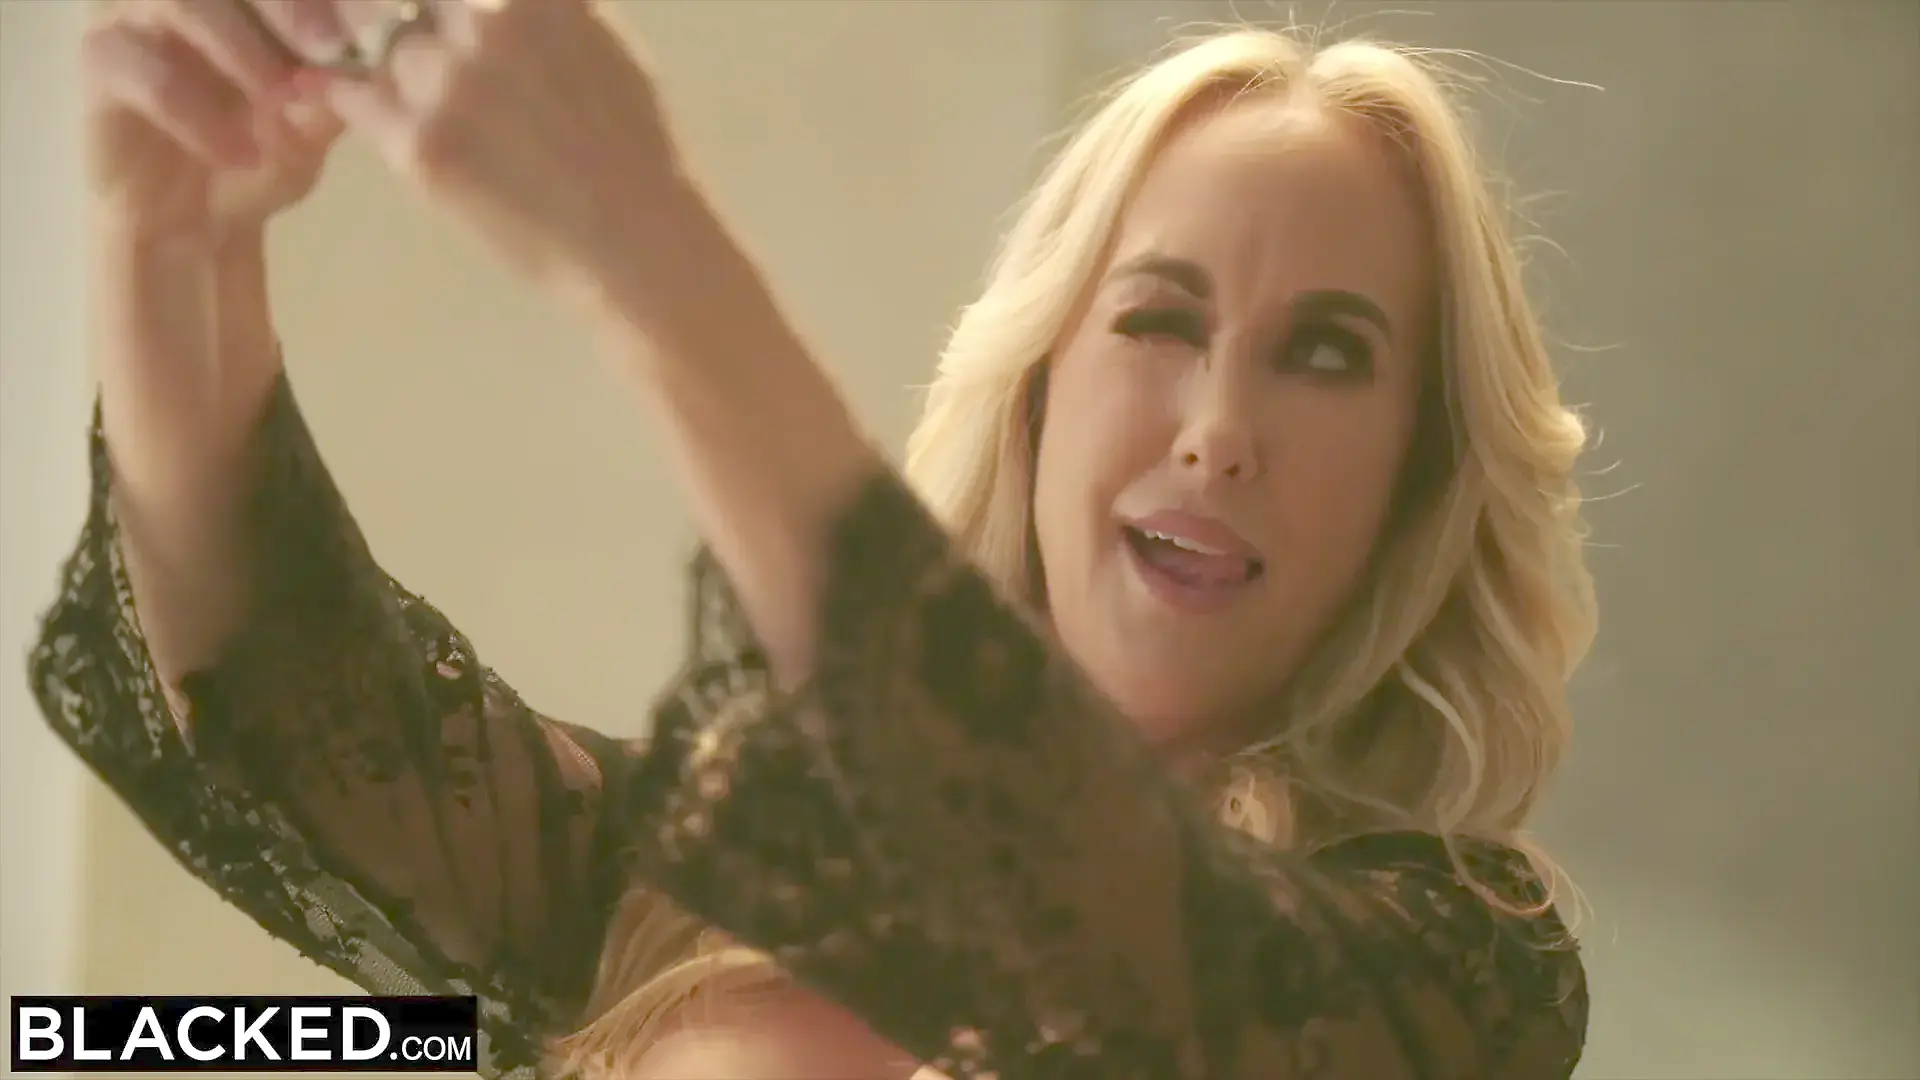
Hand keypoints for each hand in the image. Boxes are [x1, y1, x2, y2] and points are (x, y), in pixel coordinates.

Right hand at [84, 0, 347, 244]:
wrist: (197, 223)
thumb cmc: (259, 161)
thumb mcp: (314, 128)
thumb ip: (338, 90)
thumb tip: (375, 59)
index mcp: (246, 4)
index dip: (313, 0)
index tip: (355, 34)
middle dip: (285, 5)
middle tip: (326, 48)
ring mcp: (139, 18)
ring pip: (181, 3)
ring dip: (240, 49)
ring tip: (280, 100)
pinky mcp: (103, 62)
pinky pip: (147, 72)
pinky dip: (198, 114)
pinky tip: (238, 154)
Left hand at [310, 0, 690, 313]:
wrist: (637, 242)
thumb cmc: (635, 148)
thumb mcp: (600, 41)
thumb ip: (539, 7)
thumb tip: (494, 4)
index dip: (439, 6)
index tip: (436, 18)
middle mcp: (490, 18)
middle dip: (407, 18)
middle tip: (421, 54)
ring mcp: (449, 79)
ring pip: (378, 44)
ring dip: (390, 67)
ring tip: (429, 105)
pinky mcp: (420, 141)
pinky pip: (353, 97)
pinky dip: (356, 101)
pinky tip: (388, 120)